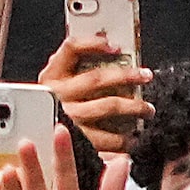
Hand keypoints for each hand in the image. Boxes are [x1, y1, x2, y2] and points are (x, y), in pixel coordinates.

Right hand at [39, 34, 154, 156]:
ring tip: (147, 110)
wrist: (43, 145)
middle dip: (125, 75)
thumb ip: (77, 63)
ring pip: (107, 106)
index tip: (116, 47)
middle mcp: (59, 96)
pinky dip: (122, 141)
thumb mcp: (59, 83)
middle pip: (96, 78)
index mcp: (52, 77)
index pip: (71, 49)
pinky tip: (132, 139)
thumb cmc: (56, 110)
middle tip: (144, 76)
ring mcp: (69, 118)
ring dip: (133, 107)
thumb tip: (107, 45)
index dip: (93, 44)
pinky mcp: (77, 141)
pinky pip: (105, 140)